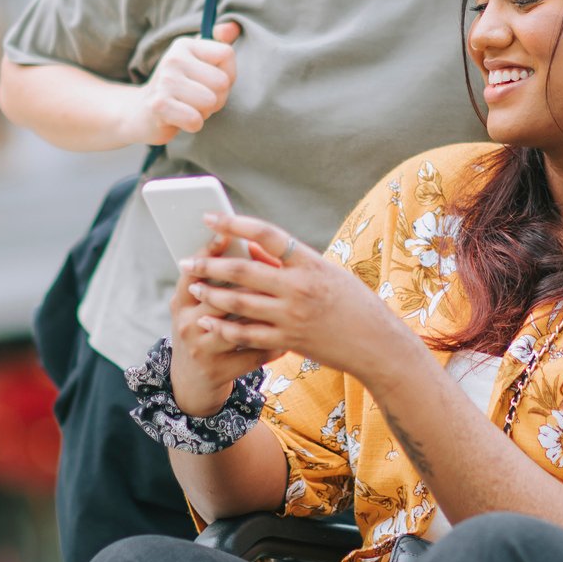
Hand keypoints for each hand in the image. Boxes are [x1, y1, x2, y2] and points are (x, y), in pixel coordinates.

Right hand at [131, 23, 240, 145]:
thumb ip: (219, 43)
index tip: (210, 81)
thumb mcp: (197, 62)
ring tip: (188, 107)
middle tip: (197, 99)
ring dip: (204, 112)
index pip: (226, 54)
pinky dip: (193, 124)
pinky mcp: (159, 105)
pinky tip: (180, 119)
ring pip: (210, 102)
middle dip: (217, 98)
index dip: (228, 74)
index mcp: (184, 45)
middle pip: (222, 82)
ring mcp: (164, 81)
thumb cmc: (179, 88)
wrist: (141, 113)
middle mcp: (173, 59)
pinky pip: (195, 120)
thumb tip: (233, 27)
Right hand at [168, 231, 281, 416]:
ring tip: (290, 299)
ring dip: (267, 312)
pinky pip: (254, 352)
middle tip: (275, 266)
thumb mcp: (196, 308)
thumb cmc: (201, 333)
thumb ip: (216, 282)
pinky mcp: (219, 370)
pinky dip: (276, 344)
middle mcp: (187, 324)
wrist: (190, 384)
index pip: (192, 272)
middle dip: (248, 280)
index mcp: (181, 303)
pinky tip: (293, 336)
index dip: (208, 252)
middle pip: (219, 295)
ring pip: (239, 324)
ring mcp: (202, 349)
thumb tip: (249, 244)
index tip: (226, 232)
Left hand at [180, 212, 411, 382]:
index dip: (235, 224)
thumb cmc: (352, 303)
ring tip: (193, 287)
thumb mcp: (325, 274)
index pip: (267, 234)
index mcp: (310, 262)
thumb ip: (288, 263)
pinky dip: (224, 326)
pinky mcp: (288, 339)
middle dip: (209, 264)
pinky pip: (247, 332)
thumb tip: (252, 250)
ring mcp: (292, 315)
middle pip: (244, 270)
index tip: (209, 217)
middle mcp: (299, 287)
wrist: (377, 344)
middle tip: (185, 260)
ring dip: (211, 294)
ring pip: (240, 302)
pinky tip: (207, 321)